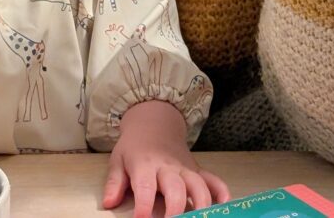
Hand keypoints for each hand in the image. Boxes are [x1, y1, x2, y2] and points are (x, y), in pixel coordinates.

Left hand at [101, 101, 228, 217]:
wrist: (153, 123)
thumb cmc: (134, 146)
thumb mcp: (118, 160)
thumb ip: (114, 183)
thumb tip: (108, 204)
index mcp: (145, 164)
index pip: (145, 186)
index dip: (144, 206)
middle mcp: (168, 167)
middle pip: (176, 188)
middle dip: (175, 210)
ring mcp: (185, 168)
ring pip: (199, 186)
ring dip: (201, 205)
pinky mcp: (197, 170)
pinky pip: (214, 180)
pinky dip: (221, 192)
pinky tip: (225, 204)